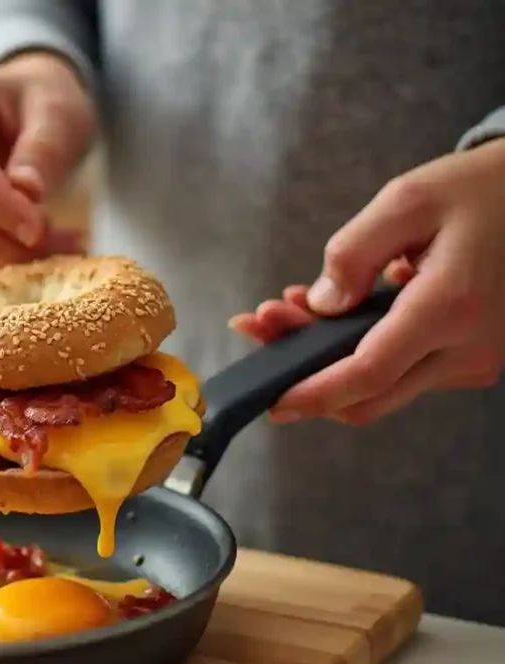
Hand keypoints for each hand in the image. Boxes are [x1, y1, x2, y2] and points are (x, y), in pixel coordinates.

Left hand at [230, 138, 504, 424]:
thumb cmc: (477, 191)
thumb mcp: (407, 201)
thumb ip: (354, 253)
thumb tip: (321, 305)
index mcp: (450, 308)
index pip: (367, 375)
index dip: (312, 393)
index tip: (271, 397)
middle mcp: (466, 350)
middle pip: (366, 395)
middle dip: (304, 372)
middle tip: (261, 326)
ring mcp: (471, 362)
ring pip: (380, 386)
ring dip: (326, 357)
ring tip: (286, 308)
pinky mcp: (468, 362)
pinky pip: (401, 372)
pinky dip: (357, 351)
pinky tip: (330, 313)